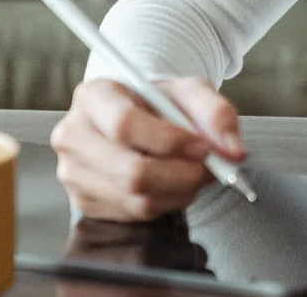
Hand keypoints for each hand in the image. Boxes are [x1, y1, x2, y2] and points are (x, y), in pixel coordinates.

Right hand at [51, 77, 246, 221]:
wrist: (137, 118)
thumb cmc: (158, 102)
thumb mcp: (189, 92)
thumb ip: (216, 112)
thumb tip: (232, 150)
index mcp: (93, 97)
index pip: (125, 125)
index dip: (169, 141)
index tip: (203, 146)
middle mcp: (74, 136)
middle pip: (130, 171)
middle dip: (181, 175)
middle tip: (209, 168)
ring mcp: (74, 174)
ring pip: (136, 198)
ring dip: (179, 191)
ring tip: (195, 172)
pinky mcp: (84, 202)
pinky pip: (134, 214)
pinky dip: (166, 203)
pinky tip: (174, 184)